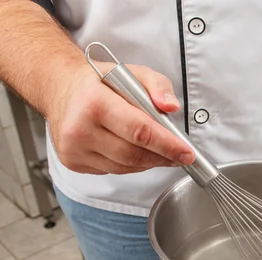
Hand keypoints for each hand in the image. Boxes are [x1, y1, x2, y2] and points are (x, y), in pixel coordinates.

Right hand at [46, 62, 194, 174]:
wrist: (60, 87)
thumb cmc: (99, 82)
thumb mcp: (133, 72)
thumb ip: (158, 86)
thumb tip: (171, 107)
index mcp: (95, 102)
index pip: (139, 131)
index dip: (167, 145)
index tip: (187, 153)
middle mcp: (80, 128)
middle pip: (133, 154)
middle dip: (163, 157)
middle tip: (180, 156)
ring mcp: (73, 148)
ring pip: (125, 167)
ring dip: (149, 162)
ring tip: (162, 153)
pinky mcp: (72, 161)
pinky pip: (112, 170)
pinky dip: (131, 165)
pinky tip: (136, 152)